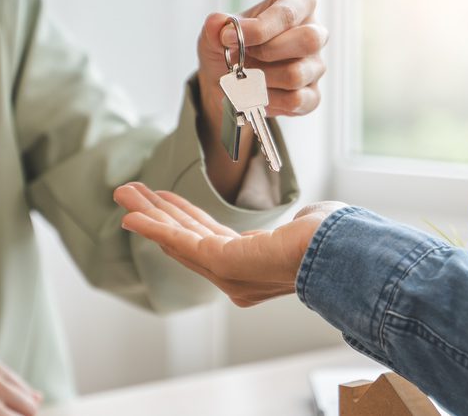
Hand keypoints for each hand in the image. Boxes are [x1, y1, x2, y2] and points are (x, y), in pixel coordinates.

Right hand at [113, 182, 346, 306]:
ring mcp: (227, 273)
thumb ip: (297, 225)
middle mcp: (235, 275)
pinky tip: (131, 214)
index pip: (207, 237)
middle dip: (156, 212)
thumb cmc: (336, 241)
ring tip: (123, 193)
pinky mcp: (222, 263)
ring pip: (177, 237)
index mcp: (252, 264)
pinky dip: (153, 225)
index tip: (162, 199)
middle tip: (130, 192)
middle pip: (185, 236)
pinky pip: (179, 241)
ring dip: (148, 214)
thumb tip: (308, 217)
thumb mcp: (310, 227)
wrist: (344, 251)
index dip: (181, 216)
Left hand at [197, 0, 327, 121]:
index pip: (288, 13)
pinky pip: (295, 100)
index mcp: (296, 3)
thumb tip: (217, 23)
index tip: (228, 37)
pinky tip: (255, 94)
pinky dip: (266, 100)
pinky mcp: (312, 95)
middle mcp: (314, 33)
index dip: (258, 28)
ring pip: (297, 75)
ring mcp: (315, 66)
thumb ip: (215, 26)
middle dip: (267, 52)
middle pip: (308, 40)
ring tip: (244, 77)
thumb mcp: (216, 33)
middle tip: (241, 58)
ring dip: (260, 79)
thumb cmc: (230, 48)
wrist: (227, 82)